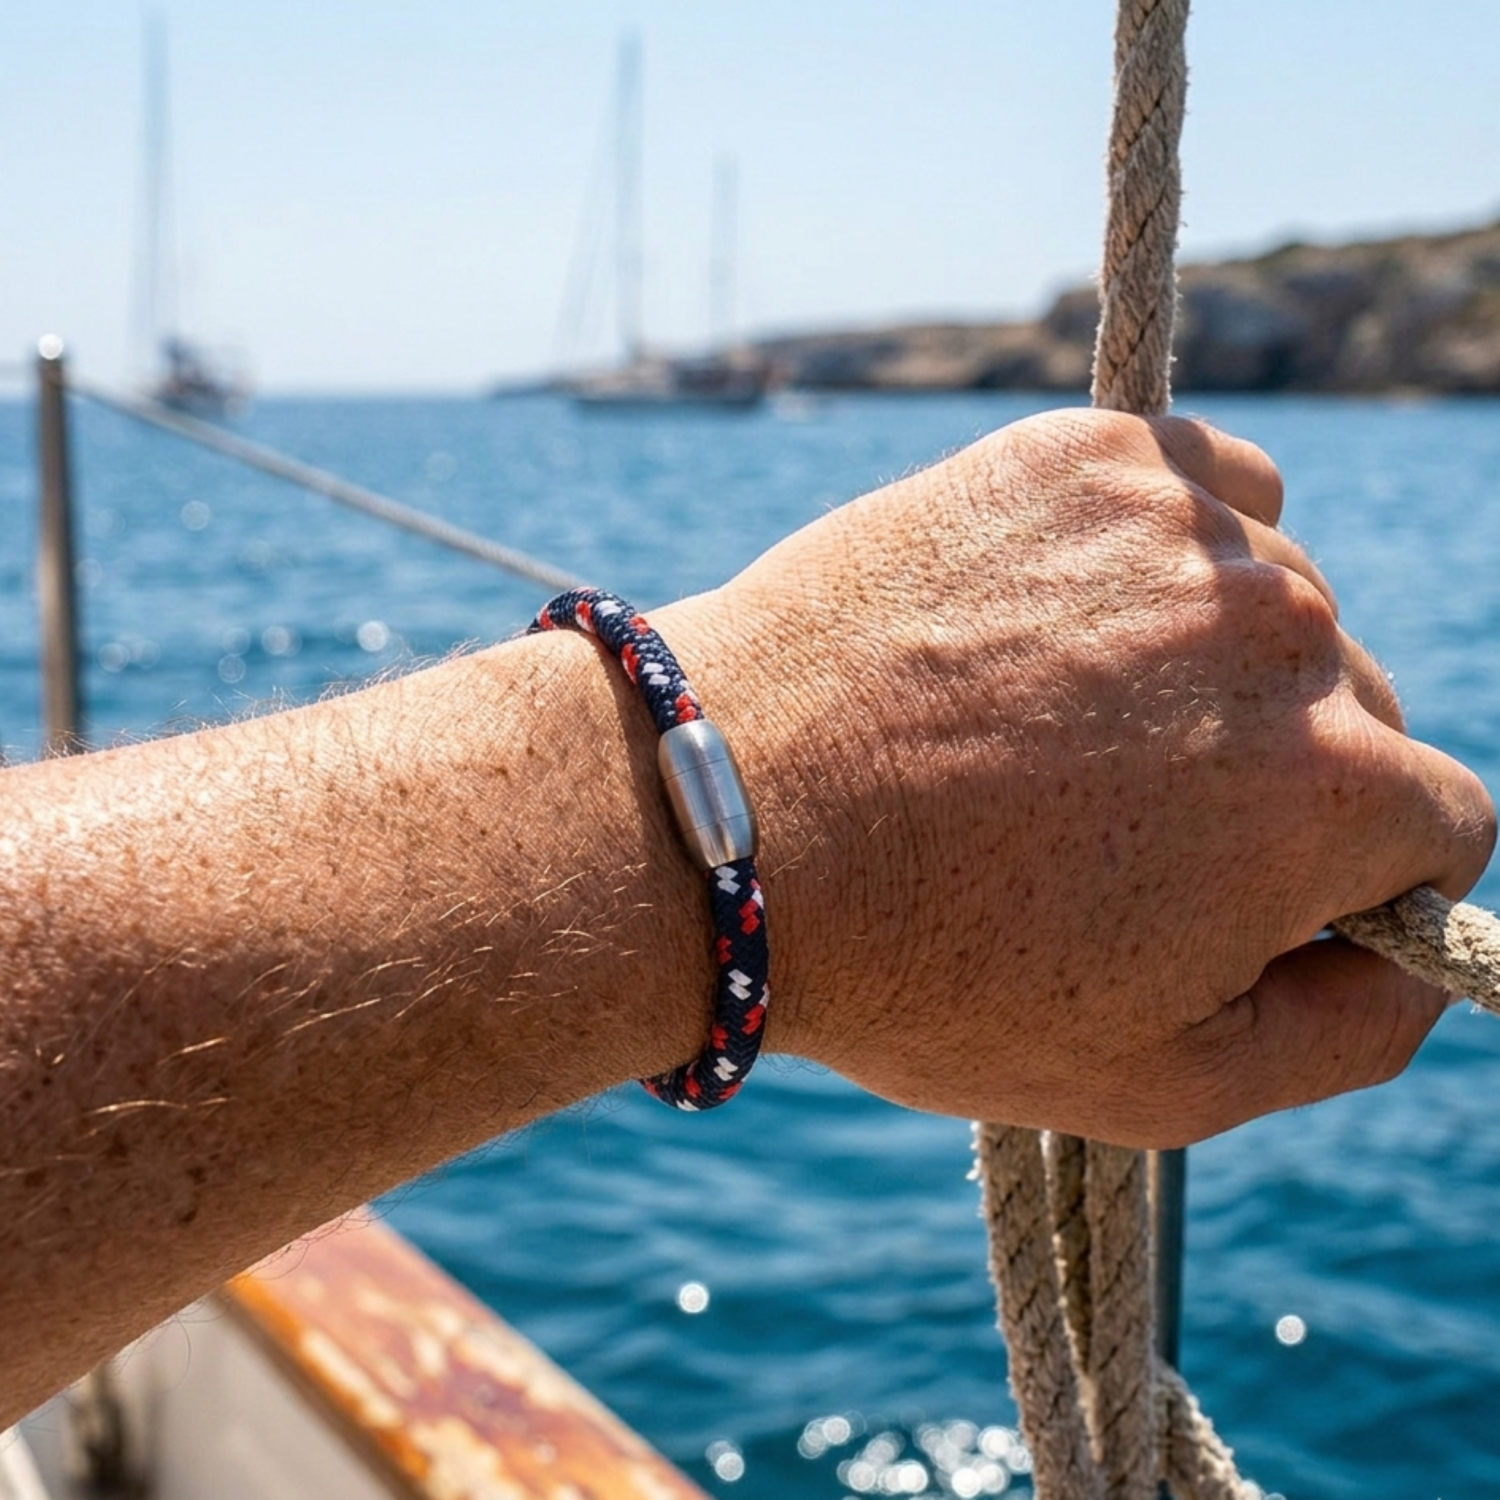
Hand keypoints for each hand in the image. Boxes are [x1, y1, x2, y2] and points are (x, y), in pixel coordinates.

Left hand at [662, 410, 1494, 1144]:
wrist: (730, 810)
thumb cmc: (926, 962)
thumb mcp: (1156, 1081)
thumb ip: (1346, 1035)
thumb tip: (1419, 955)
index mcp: (1328, 795)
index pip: (1440, 825)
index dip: (1346, 878)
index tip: (1237, 887)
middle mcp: (1285, 635)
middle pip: (1350, 707)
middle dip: (1267, 772)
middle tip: (1108, 814)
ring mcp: (1178, 529)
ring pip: (1273, 599)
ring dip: (1204, 658)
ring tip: (1056, 718)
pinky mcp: (1082, 457)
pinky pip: (1199, 488)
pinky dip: (1160, 549)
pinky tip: (1063, 612)